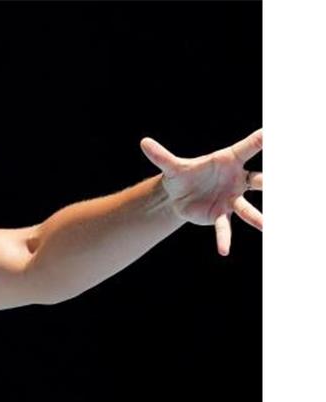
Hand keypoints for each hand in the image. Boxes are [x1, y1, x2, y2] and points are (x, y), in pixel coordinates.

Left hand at [140, 129, 262, 255]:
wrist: (178, 196)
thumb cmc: (184, 175)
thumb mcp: (172, 167)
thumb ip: (161, 156)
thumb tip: (143, 142)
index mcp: (229, 160)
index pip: (248, 147)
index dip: (261, 139)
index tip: (273, 132)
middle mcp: (236, 179)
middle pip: (258, 179)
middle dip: (267, 181)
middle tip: (276, 182)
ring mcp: (231, 199)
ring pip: (246, 208)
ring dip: (256, 217)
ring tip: (266, 226)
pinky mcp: (220, 215)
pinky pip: (224, 227)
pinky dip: (223, 238)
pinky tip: (224, 251)